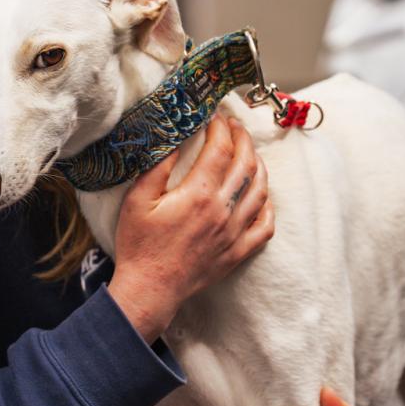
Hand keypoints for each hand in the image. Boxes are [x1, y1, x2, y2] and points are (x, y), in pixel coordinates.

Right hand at [107, 115, 273, 340]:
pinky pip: (265, 226)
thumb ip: (158, 167)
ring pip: (260, 191)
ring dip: (258, 166)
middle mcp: (223, 211)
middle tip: (235, 126)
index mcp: (198, 195)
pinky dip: (267, 207)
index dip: (221, 128)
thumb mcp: (137, 200)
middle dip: (243, 139)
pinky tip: (261, 196)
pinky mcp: (238, 252)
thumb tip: (176, 141)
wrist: (150, 289)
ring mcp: (234, 233)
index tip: (215, 116)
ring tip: (249, 152)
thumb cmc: (139, 245)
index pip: (220, 149)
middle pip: (245, 164)